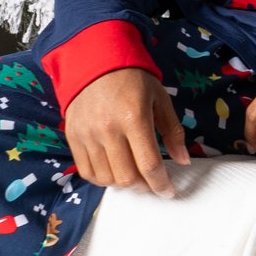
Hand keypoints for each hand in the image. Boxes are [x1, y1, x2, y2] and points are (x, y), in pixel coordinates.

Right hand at [63, 67, 187, 194]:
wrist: (95, 62)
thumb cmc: (134, 80)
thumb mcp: (160, 99)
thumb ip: (172, 132)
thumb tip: (183, 161)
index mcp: (134, 119)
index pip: (149, 164)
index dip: (161, 184)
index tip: (169, 192)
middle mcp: (108, 130)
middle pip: (126, 177)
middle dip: (144, 186)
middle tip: (152, 182)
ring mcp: (87, 135)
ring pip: (106, 178)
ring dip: (124, 184)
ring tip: (135, 176)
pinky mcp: (73, 138)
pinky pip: (87, 171)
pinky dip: (103, 179)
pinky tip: (115, 171)